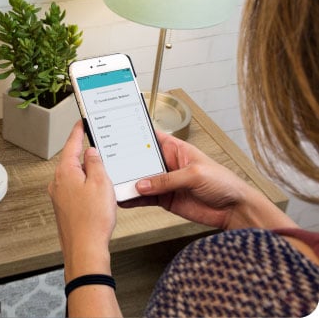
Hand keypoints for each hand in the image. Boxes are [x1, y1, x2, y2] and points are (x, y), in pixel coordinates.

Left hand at [48, 121, 116, 281]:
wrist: (85, 250)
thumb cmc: (92, 220)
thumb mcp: (101, 183)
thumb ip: (95, 163)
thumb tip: (90, 153)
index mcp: (65, 172)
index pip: (71, 145)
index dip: (78, 132)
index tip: (81, 123)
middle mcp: (58, 183)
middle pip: (72, 160)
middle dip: (85, 155)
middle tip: (98, 147)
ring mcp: (59, 196)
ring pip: (75, 176)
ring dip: (87, 173)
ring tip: (103, 174)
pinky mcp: (64, 208)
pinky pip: (75, 189)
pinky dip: (86, 186)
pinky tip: (97, 193)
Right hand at [120, 131, 296, 230]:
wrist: (234, 209)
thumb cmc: (223, 182)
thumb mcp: (194, 175)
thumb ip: (167, 180)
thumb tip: (144, 184)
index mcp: (176, 149)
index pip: (151, 138)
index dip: (136, 136)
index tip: (119, 135)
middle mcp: (168, 164)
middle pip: (142, 161)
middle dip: (128, 162)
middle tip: (112, 164)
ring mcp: (165, 182)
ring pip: (141, 180)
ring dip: (128, 182)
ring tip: (114, 183)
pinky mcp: (165, 199)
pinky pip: (145, 198)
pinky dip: (134, 199)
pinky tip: (124, 199)